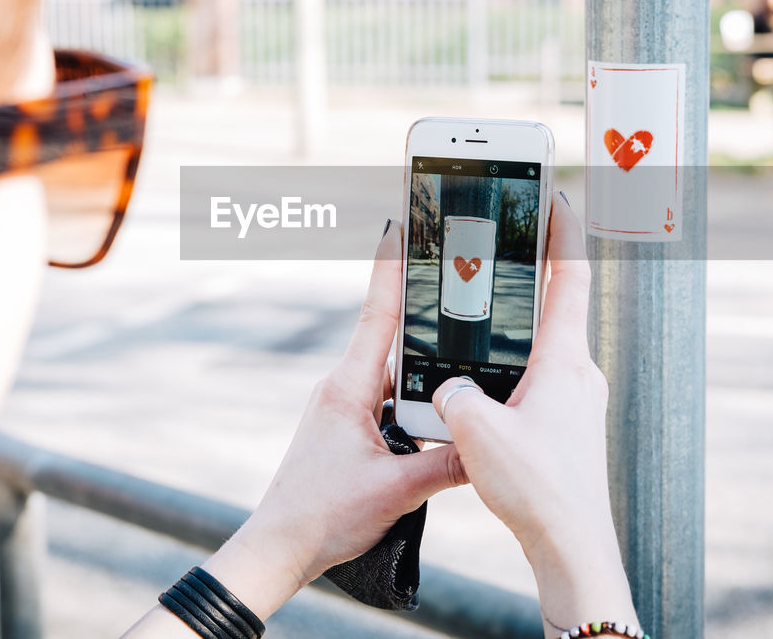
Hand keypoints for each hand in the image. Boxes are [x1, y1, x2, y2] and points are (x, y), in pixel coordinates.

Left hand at [209, 222, 465, 612]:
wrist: (282, 547)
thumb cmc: (322, 516)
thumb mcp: (397, 490)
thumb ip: (448, 465)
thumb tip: (490, 445)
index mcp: (349, 388)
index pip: (377, 314)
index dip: (390, 268)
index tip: (399, 227)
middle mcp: (344, 388)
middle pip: (393, 338)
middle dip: (426, 317)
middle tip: (460, 288)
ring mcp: (344, 407)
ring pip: (395, 374)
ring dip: (423, 371)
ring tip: (462, 364)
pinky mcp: (347, 428)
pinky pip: (388, 400)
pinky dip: (414, 401)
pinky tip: (439, 417)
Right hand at [431, 193, 637, 632]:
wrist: (571, 546)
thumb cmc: (539, 488)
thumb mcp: (477, 433)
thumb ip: (454, 395)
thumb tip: (450, 388)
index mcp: (564, 361)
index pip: (569, 277)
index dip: (562, 231)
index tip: (555, 195)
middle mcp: (578, 374)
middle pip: (554, 308)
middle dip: (530, 276)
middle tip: (509, 244)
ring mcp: (576, 401)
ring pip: (542, 351)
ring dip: (516, 332)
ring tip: (483, 321)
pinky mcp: (566, 427)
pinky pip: (536, 383)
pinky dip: (512, 372)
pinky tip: (485, 389)